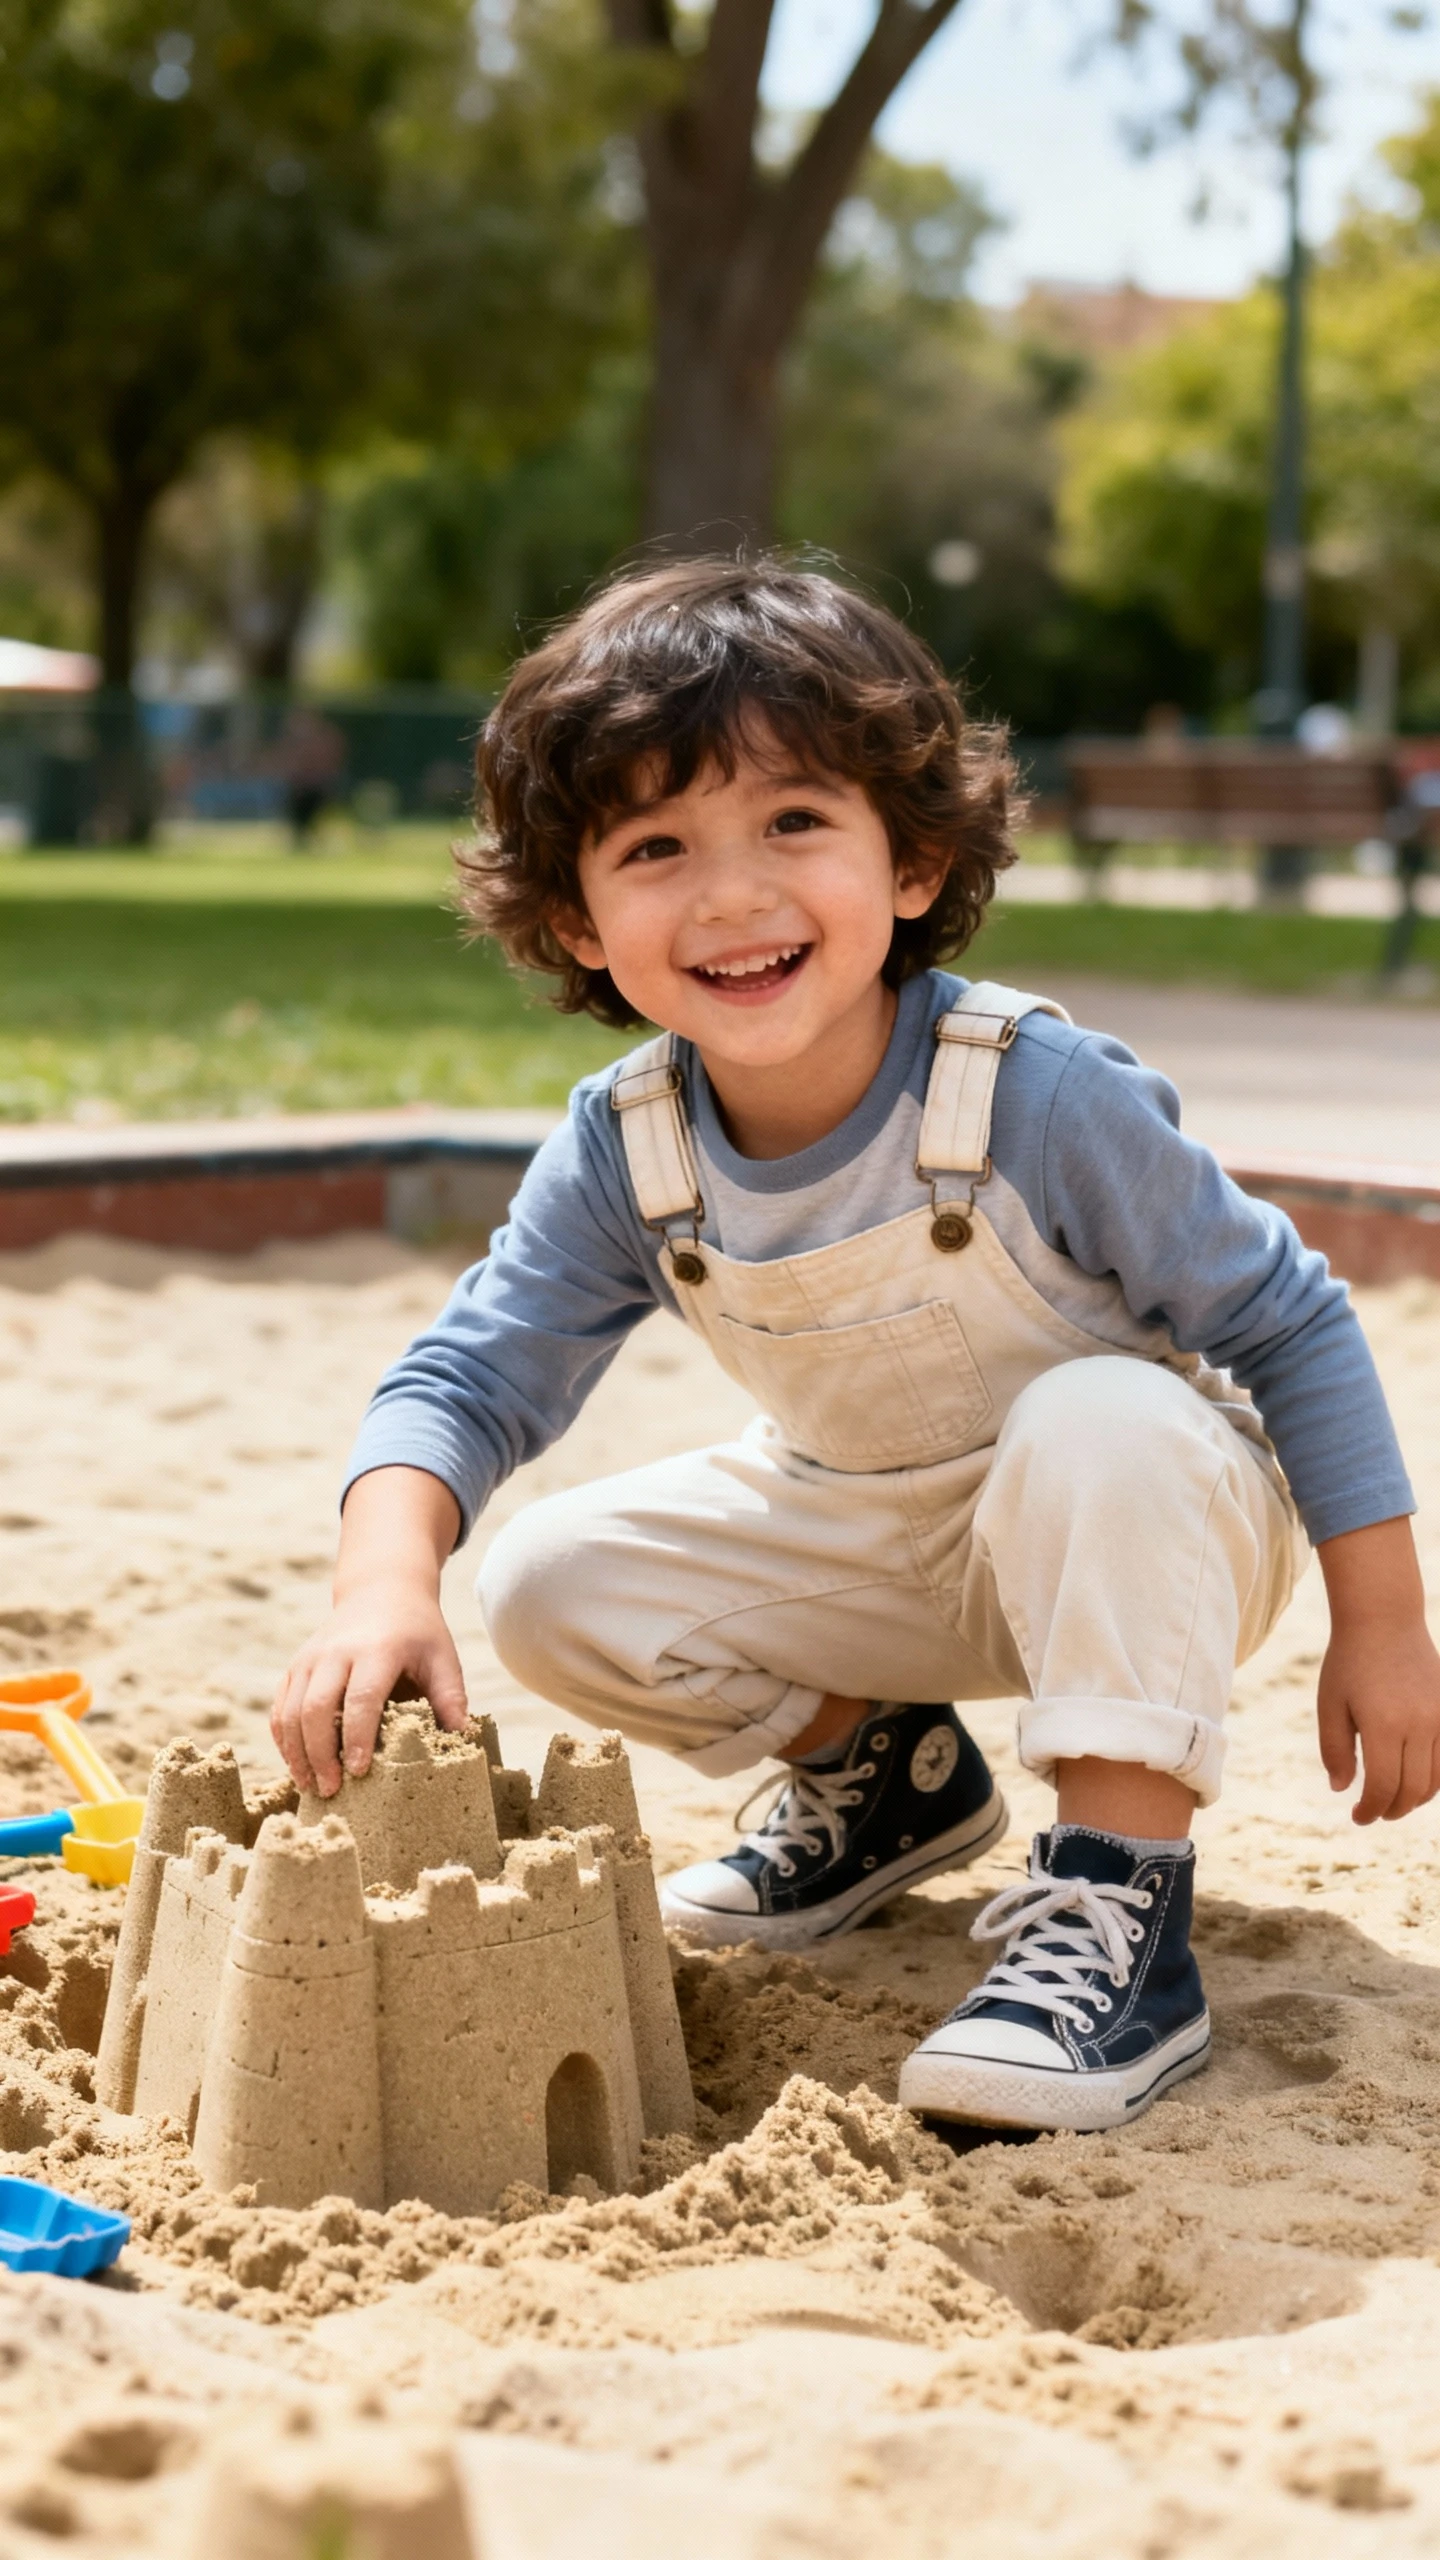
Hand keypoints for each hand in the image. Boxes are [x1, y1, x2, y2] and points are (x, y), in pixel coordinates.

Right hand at [271, 1578, 467, 1798]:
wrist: (381, 1589)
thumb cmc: (417, 1631)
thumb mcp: (442, 1656)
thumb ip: (450, 1697)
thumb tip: (461, 1739)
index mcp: (376, 1650)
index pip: (360, 1699)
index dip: (357, 1738)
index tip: (359, 1772)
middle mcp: (335, 1652)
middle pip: (315, 1709)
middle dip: (320, 1754)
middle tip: (331, 1790)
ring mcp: (310, 1658)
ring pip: (290, 1711)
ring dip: (296, 1753)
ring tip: (311, 1786)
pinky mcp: (296, 1666)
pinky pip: (280, 1706)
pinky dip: (284, 1739)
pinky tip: (297, 1765)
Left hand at [1316, 1518, 1439, 1823]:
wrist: (1384, 1620)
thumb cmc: (1349, 1662)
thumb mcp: (1330, 1705)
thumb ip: (1335, 1751)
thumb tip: (1343, 1790)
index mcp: (1384, 1724)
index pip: (1384, 1787)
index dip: (1370, 1810)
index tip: (1357, 1817)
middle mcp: (1419, 1724)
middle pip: (1412, 1790)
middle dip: (1391, 1810)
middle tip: (1372, 1814)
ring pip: (1435, 1780)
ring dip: (1413, 1799)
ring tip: (1391, 1800)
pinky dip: (1432, 1779)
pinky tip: (1411, 1780)